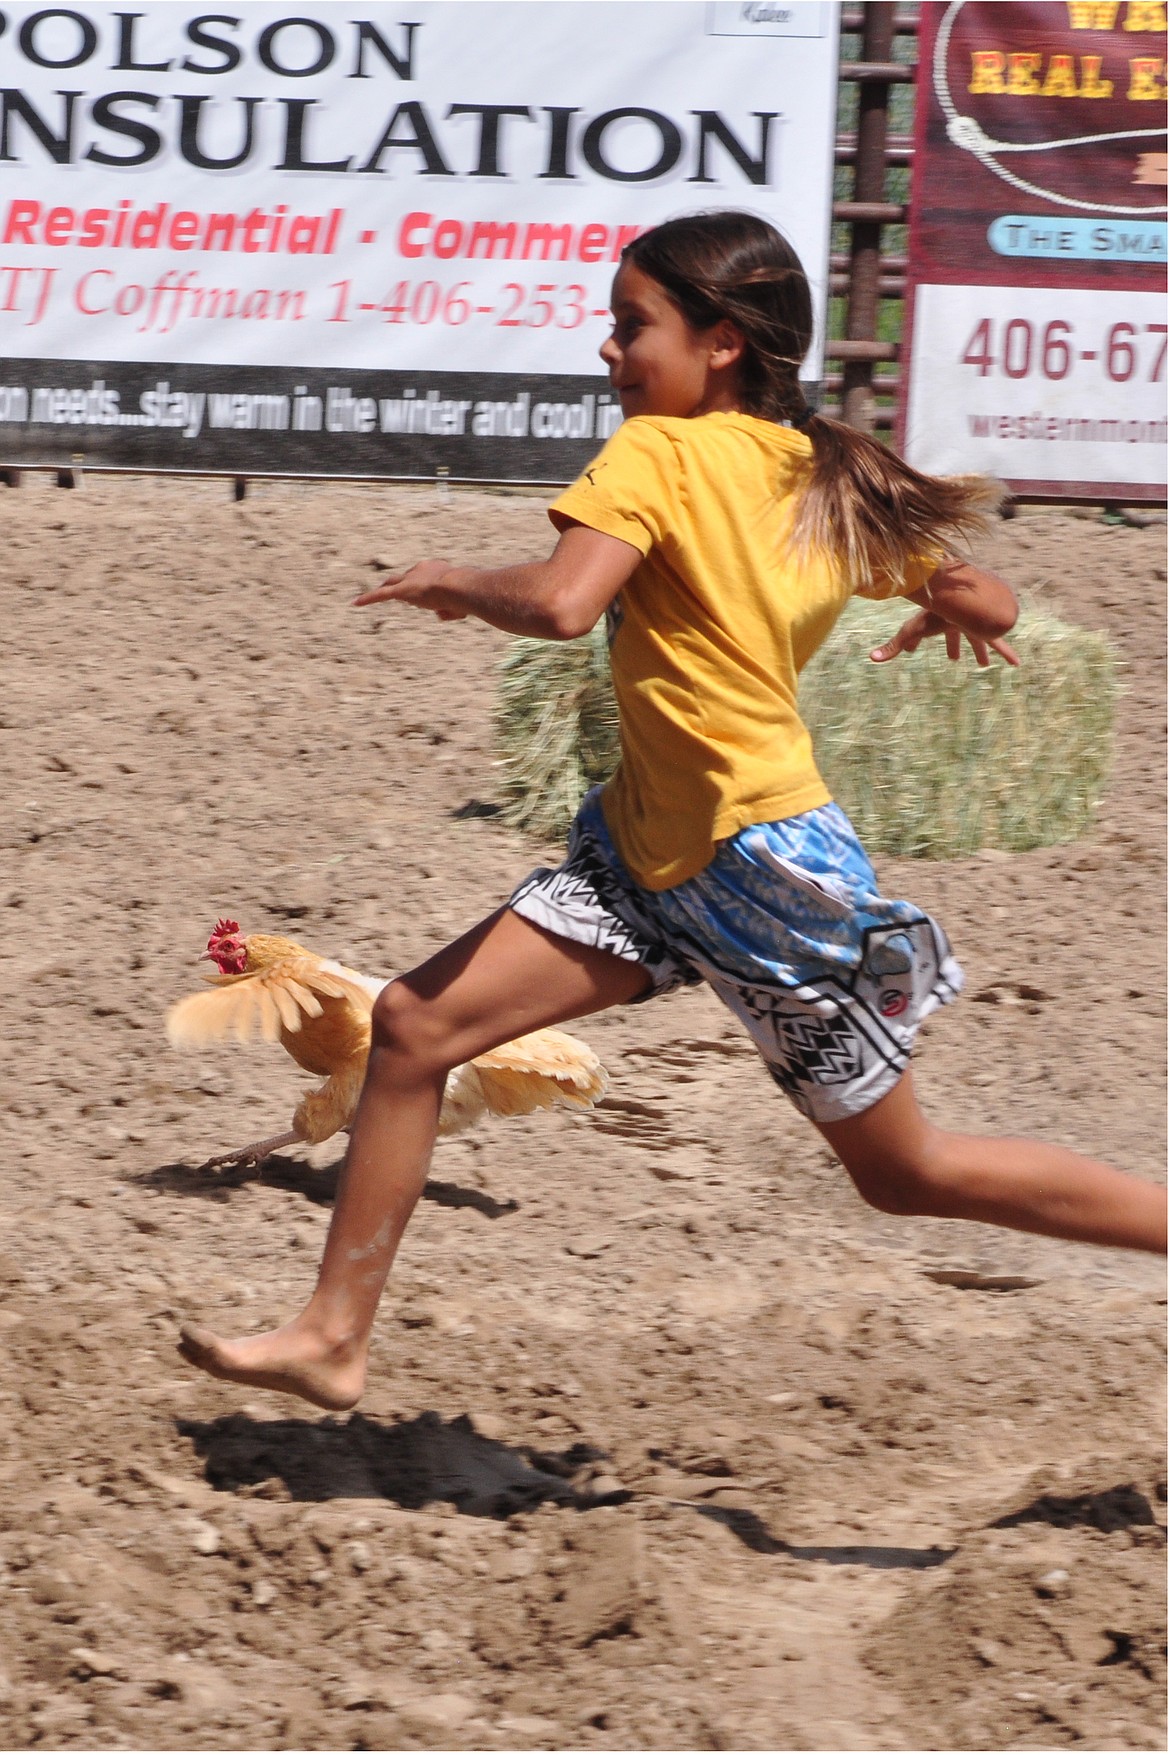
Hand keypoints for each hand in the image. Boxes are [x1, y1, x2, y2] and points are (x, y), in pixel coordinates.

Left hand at [352, 560, 467, 619]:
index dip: (421, 586)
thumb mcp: (460, 606)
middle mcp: (420, 570)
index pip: (423, 577)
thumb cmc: (465, 596)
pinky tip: (355, 603)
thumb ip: (449, 610)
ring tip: (368, 598)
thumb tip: (440, 614)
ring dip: (382, 591)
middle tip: (390, 590)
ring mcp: (409, 580)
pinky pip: (380, 595)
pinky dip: (367, 599)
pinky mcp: (400, 590)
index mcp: (436, 568)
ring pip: (390, 584)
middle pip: (404, 578)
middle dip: (398, 584)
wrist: (459, 587)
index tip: (421, 594)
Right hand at [869, 608, 1019, 668]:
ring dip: (981, 652)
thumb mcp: (913, 631)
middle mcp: (959, 623)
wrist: (969, 600)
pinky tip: (1016, 662)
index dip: (913, 644)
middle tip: (953, 659)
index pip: (923, 634)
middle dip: (953, 648)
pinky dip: (1007, 654)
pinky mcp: (990, 632)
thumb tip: (871, 658)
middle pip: (955, 637)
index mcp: (940, 622)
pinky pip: (1000, 644)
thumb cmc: (938, 614)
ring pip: (979, 641)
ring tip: (985, 665)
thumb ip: (895, 645)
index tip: (910, 650)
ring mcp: (976, 626)